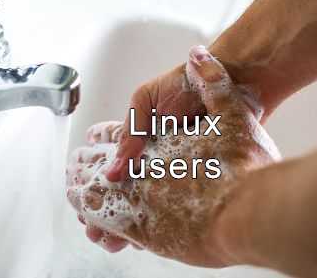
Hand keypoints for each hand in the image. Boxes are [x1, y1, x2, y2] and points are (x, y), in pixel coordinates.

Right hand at [66, 46, 279, 266]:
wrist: (235, 84)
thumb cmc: (189, 84)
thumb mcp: (147, 99)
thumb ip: (130, 130)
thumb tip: (114, 170)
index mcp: (140, 132)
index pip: (112, 159)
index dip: (95, 175)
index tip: (81, 192)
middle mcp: (155, 152)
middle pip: (127, 185)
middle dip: (107, 204)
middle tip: (91, 223)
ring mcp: (176, 166)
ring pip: (148, 198)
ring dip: (129, 216)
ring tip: (112, 233)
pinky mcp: (197, 178)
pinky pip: (174, 201)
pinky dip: (158, 216)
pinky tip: (145, 230)